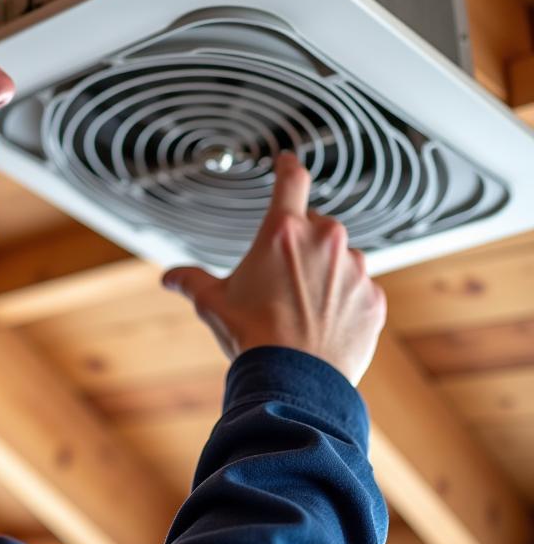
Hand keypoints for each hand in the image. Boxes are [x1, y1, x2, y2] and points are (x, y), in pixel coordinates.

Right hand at [161, 152, 386, 385]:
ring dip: (327, 269)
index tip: (287, 161)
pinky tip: (325, 321)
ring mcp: (354, 270)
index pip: (291, 179)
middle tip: (283, 272)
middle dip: (302, 241)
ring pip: (342, 255)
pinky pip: (360, 288)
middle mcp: (324, 241)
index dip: (288, 165)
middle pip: (315, 223)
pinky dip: (346, 298)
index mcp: (283, 231)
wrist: (295, 382)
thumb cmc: (253, 336)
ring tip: (303, 303)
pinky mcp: (374, 299)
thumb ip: (190, 281)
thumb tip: (169, 278)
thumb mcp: (213, 303)